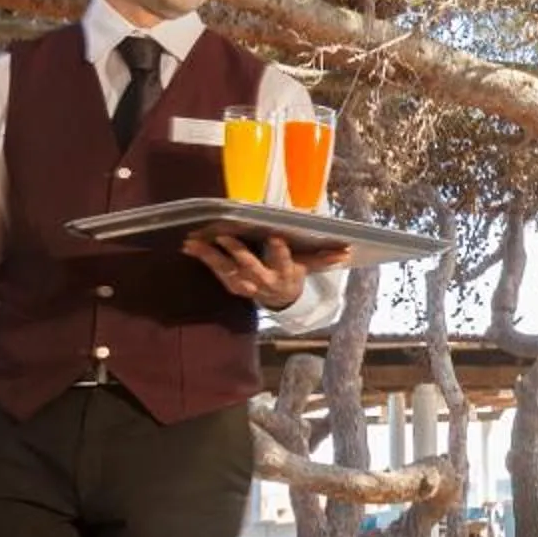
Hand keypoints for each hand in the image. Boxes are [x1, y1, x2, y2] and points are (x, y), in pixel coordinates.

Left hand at [184, 231, 343, 308]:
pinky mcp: (232, 284)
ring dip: (210, 256)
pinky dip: (202, 258)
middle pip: (251, 266)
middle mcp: (264, 280)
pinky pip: (216, 271)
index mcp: (285, 273)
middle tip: (224, 237)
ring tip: (194, 241)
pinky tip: (189, 246)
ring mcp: (246, 284)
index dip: (280, 251)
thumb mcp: (309, 266)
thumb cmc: (294, 273)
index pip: (284, 261)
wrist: (280, 299)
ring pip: (227, 270)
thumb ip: (324, 257)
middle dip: (237, 252)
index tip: (275, 236)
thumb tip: (348, 249)